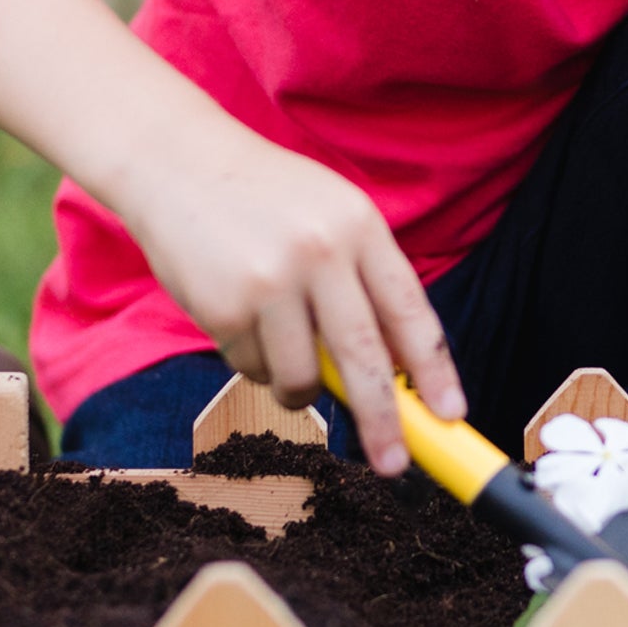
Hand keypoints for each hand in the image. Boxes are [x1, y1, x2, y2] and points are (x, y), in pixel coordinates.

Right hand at [119, 121, 463, 472]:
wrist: (177, 163)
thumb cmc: (268, 197)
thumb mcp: (334, 216)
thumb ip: (367, 282)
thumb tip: (400, 372)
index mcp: (360, 227)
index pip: (410, 312)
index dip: (435, 371)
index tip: (451, 416)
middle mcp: (320, 253)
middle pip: (364, 358)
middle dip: (384, 420)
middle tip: (396, 463)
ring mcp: (269, 282)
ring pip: (302, 377)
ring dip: (301, 388)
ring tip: (287, 351)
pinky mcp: (222, 307)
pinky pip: (252, 369)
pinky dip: (255, 362)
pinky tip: (242, 318)